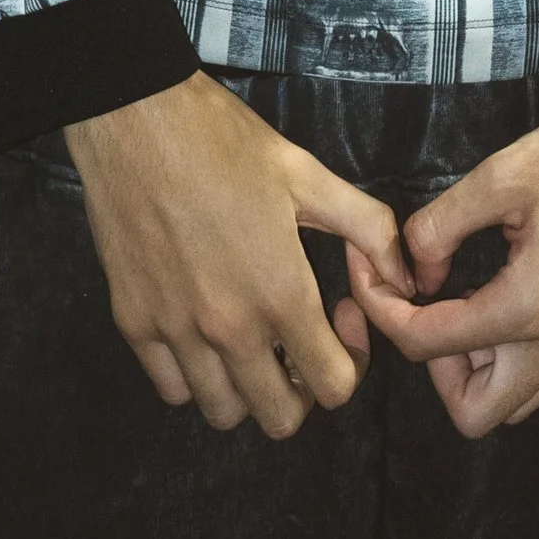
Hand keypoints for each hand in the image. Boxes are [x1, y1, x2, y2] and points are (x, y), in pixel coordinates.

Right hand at [66, 71, 411, 437]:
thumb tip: (405, 278)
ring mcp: (175, 332)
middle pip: (279, 419)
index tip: (339, 318)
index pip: (332, 388)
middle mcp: (229, 328)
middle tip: (297, 338)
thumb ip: (368, 228)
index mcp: (280, 293)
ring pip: (223, 412)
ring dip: (246, 387)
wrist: (136, 119)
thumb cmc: (225, 142)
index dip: (350, 362)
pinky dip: (193, 375)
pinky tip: (204, 329)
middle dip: (301, 389)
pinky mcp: (133, 324)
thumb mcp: (308, 173)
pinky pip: (171, 388)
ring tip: (251, 336)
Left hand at [347, 87, 538, 435]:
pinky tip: (519, 322)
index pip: (429, 344)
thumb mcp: (501, 173)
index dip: (384, 313)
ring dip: (484, 373)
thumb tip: (415, 267)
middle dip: (436, 367)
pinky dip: (529, 374)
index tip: (373, 278)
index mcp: (528, 306)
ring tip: (474, 310)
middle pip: (473, 412)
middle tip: (434, 309)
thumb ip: (441, 225)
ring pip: (520, 407)